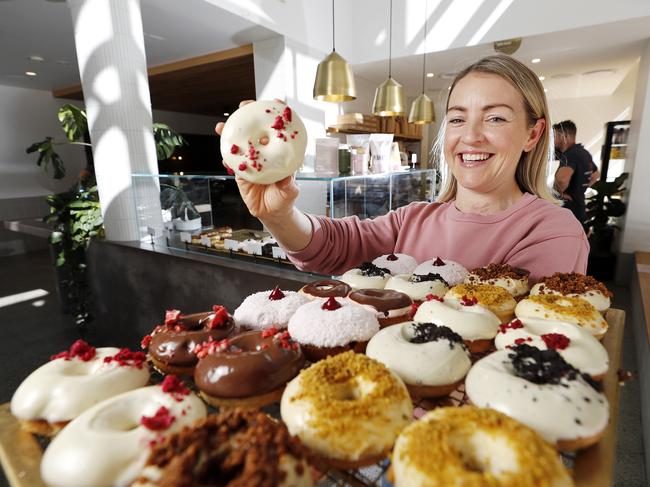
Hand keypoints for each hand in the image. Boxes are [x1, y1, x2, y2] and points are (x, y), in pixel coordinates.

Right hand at [215, 99, 298, 222]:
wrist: (271, 213)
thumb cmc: (284, 199)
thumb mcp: (290, 192)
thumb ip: (288, 186)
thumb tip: (287, 179)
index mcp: (280, 152)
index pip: (280, 128)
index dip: (278, 113)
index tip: (276, 102)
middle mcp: (265, 151)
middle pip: (257, 128)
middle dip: (249, 113)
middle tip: (243, 106)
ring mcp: (251, 159)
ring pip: (240, 141)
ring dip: (229, 132)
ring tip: (221, 127)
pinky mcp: (240, 171)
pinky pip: (231, 161)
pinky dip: (226, 157)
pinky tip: (222, 155)